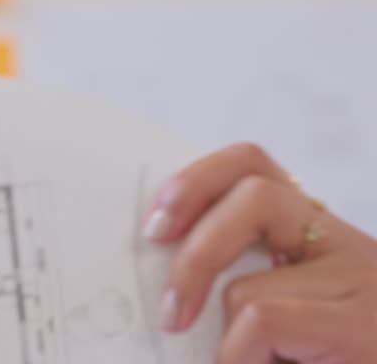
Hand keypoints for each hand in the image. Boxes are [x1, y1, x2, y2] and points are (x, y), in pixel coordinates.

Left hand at [144, 142, 376, 362]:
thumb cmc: (329, 353)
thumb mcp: (285, 323)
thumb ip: (239, 288)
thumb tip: (164, 293)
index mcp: (319, 239)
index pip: (254, 168)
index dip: (196, 181)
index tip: (156, 224)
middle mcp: (347, 249)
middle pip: (254, 194)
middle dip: (194, 252)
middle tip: (170, 310)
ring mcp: (361, 285)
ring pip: (247, 286)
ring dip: (224, 338)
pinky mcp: (362, 327)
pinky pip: (264, 322)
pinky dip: (237, 359)